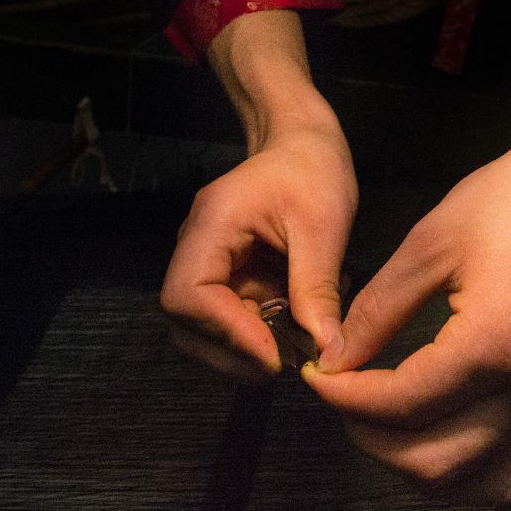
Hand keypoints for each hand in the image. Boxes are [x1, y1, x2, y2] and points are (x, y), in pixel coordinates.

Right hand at [161, 10, 357, 382]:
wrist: (303, 144)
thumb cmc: (312, 171)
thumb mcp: (322, 226)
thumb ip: (317, 288)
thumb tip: (325, 350)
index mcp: (211, 227)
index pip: (187, 297)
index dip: (226, 334)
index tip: (273, 356)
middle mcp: (196, 250)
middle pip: (185, 324)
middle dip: (232, 353)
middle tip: (284, 365)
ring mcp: (208, 266)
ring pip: (203, 330)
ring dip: (245, 349)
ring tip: (292, 348)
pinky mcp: (226, 278)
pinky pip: (229, 320)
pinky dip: (257, 336)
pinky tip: (292, 330)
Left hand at [303, 82, 510, 510]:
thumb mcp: (430, 240)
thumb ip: (376, 311)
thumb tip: (336, 360)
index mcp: (499, 338)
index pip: (402, 402)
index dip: (345, 398)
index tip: (319, 381)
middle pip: (440, 461)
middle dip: (374, 442)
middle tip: (351, 404)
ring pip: (493, 488)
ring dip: (432, 477)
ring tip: (400, 440)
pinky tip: (488, 491)